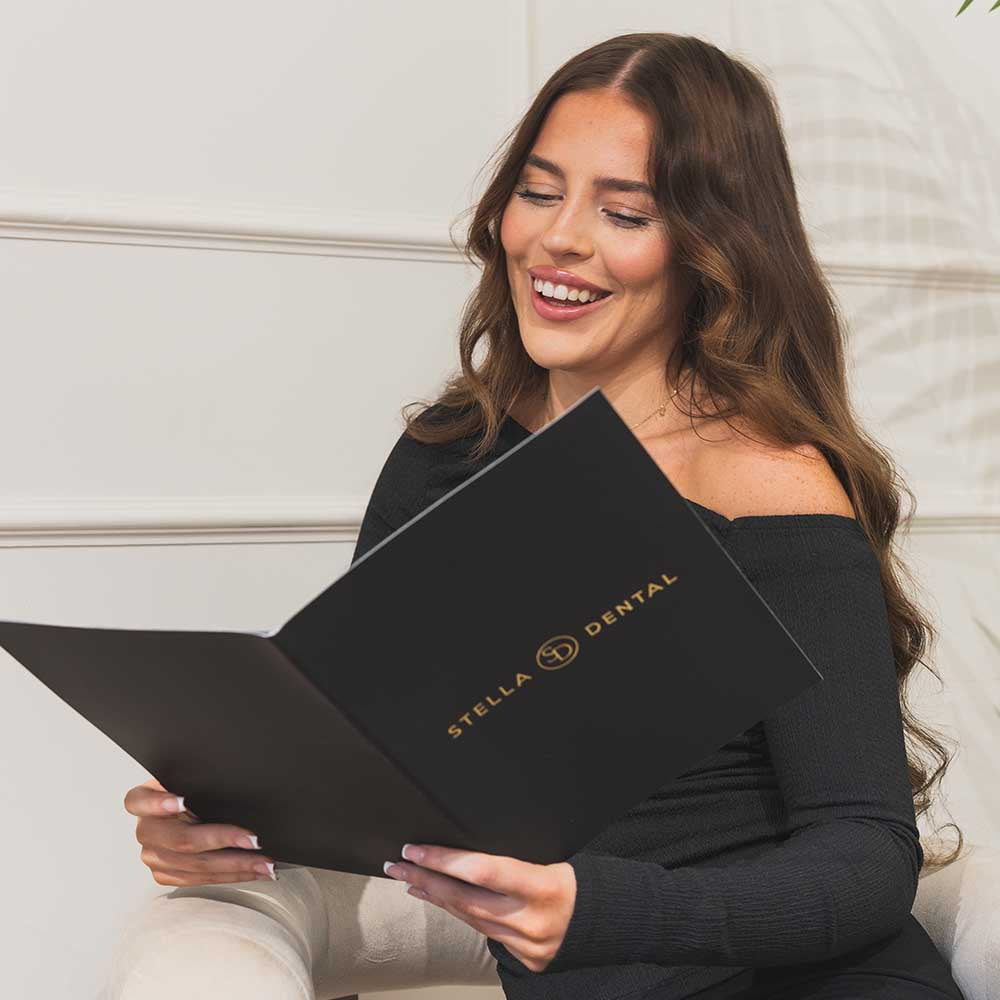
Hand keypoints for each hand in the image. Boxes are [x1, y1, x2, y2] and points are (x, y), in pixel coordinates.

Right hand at [123, 777, 276, 885]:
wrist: (181, 809)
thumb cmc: (190, 790)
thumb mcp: (189, 779)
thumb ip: (197, 782)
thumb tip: (230, 778)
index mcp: (143, 800)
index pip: (139, 801)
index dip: (159, 803)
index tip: (182, 802)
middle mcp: (145, 830)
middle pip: (181, 840)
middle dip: (223, 840)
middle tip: (253, 840)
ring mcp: (153, 855)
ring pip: (195, 866)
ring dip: (235, 865)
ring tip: (264, 863)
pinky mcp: (165, 874)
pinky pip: (199, 879)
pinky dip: (230, 875)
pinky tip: (252, 871)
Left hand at [384, 843, 575, 973]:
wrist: (605, 922)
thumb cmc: (577, 880)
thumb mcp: (552, 859)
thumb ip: (512, 859)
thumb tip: (465, 846)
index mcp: (543, 886)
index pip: (482, 871)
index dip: (444, 860)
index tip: (415, 850)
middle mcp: (531, 921)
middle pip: (465, 900)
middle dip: (426, 879)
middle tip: (396, 865)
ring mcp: (525, 946)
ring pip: (468, 918)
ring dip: (435, 897)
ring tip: (409, 879)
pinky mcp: (523, 961)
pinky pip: (483, 932)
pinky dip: (459, 914)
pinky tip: (440, 900)